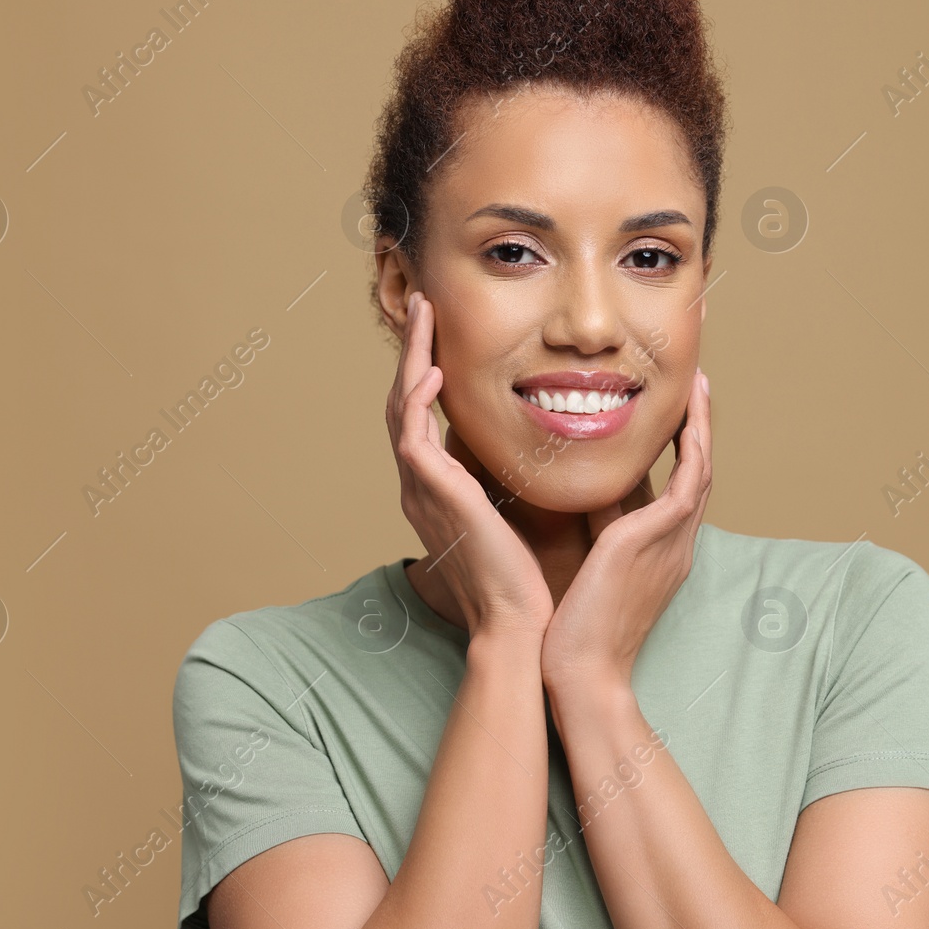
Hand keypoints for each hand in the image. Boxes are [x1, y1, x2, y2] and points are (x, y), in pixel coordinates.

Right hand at [387, 291, 553, 641]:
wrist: (518, 622)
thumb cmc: (521, 578)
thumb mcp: (511, 515)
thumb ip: (506, 481)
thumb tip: (526, 450)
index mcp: (437, 489)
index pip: (423, 416)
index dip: (427, 372)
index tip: (442, 335)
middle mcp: (420, 486)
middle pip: (404, 403)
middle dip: (412, 351)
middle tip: (423, 306)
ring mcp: (421, 491)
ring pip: (401, 409)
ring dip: (411, 358)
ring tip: (423, 315)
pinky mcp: (433, 497)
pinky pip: (412, 439)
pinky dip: (419, 402)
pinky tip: (433, 374)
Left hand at [540, 368, 712, 690]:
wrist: (584, 672)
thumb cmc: (578, 630)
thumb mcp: (593, 565)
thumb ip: (599, 528)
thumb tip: (587, 490)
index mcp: (662, 551)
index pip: (679, 487)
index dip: (683, 447)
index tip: (677, 412)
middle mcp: (676, 544)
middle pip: (699, 472)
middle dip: (700, 426)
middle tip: (699, 383)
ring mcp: (673, 541)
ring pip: (700, 470)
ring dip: (702, 425)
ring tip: (699, 385)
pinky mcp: (658, 539)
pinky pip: (688, 482)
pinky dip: (691, 447)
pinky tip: (687, 418)